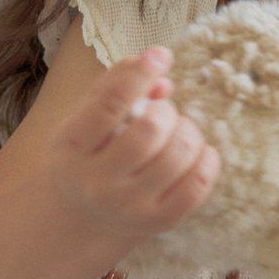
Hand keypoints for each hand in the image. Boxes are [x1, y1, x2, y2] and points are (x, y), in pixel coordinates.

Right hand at [50, 46, 221, 239]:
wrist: (82, 216)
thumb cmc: (89, 152)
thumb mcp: (86, 116)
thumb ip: (117, 84)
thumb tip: (159, 66)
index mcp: (72, 146)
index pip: (110, 105)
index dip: (139, 75)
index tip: (160, 56)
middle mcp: (96, 182)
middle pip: (150, 131)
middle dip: (166, 111)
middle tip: (163, 111)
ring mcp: (129, 207)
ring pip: (178, 155)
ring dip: (187, 131)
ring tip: (179, 130)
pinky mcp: (159, 222)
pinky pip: (198, 185)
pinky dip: (207, 159)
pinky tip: (198, 151)